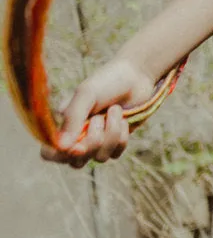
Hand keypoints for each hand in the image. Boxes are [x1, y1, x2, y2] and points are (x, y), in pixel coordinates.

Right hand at [40, 57, 155, 169]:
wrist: (136, 76)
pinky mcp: (115, 143)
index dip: (60, 155)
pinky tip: (123, 118)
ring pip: (99, 157)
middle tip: (99, 118)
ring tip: (114, 109)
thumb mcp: (86, 94)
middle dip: (92, 142)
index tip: (77, 146)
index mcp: (64, 125)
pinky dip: (122, 136)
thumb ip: (73, 118)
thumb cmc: (106, 82)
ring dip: (111, 132)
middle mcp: (78, 138)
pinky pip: (116, 154)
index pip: (50, 153)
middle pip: (76, 162)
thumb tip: (62, 147)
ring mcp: (97, 142)